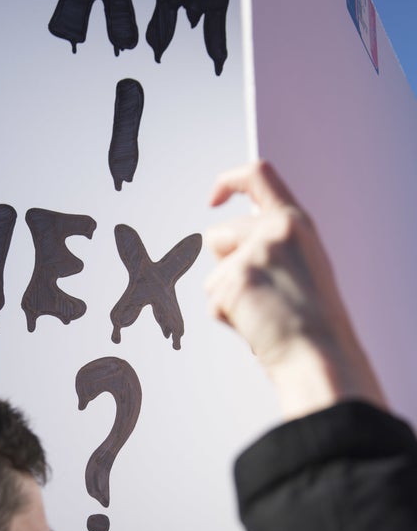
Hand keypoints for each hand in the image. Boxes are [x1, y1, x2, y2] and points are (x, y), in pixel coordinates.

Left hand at [204, 160, 385, 418]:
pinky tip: (255, 325)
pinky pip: (212, 302)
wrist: (320, 354)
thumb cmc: (313, 321)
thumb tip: (231, 244)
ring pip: (212, 273)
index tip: (214, 198)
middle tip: (257, 294)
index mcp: (295, 223)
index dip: (228, 182)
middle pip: (217, 234)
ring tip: (261, 312)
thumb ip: (273, 244)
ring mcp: (254, 254)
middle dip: (223, 266)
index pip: (258, 176)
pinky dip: (227, 318)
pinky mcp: (236, 281)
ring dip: (225, 295)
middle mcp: (275, 231)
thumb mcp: (304, 264)